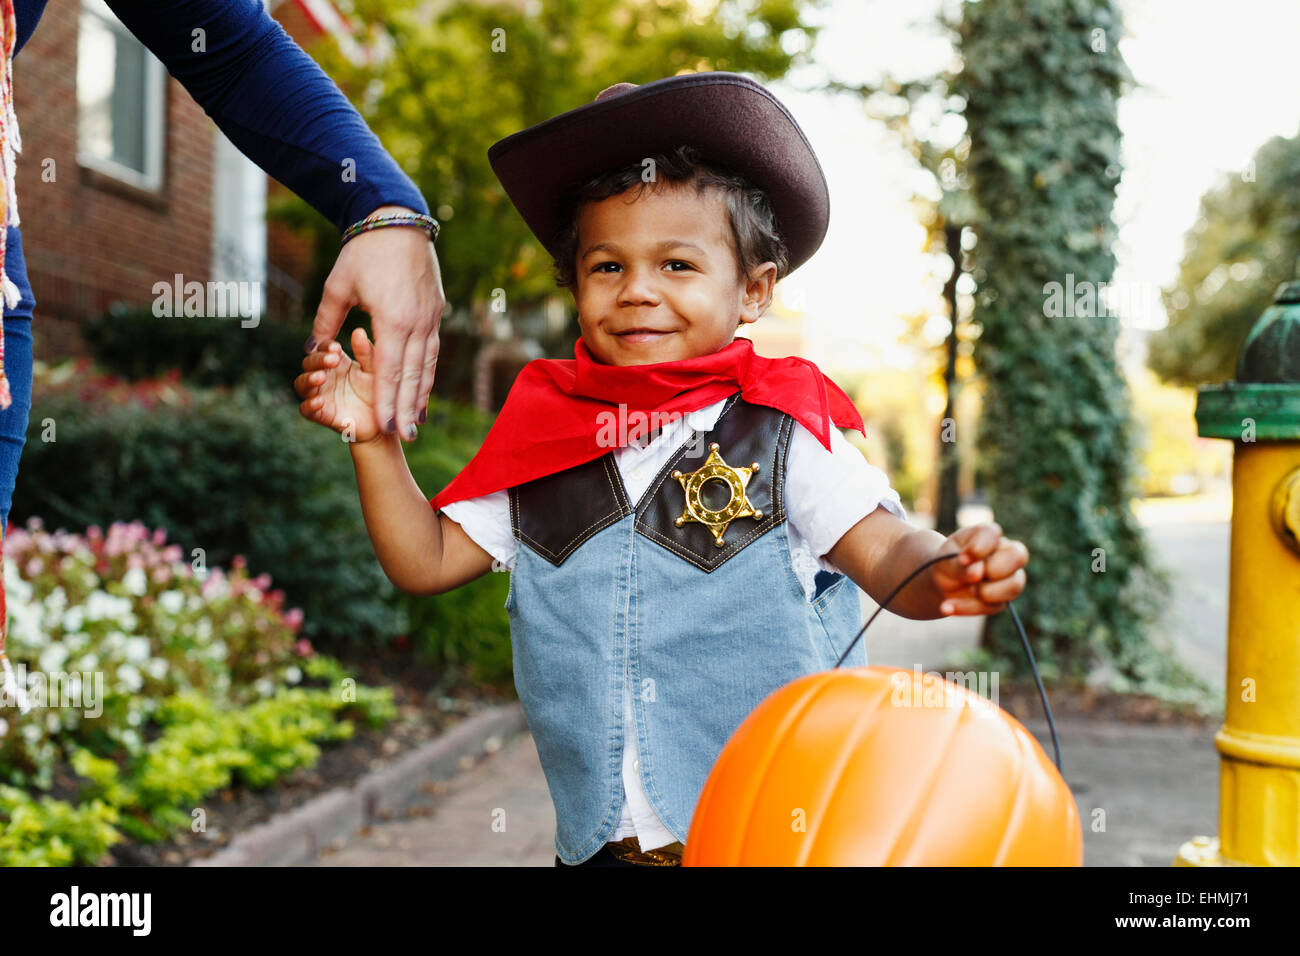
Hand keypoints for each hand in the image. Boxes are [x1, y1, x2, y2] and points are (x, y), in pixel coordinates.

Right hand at [294, 327, 385, 443]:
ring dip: (308, 379)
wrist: (384, 423)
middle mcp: (326, 377)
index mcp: (338, 364)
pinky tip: (319, 401)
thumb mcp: (377, 370)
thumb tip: (359, 331)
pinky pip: (306, 410)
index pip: (322, 349)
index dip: (325, 346)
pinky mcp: (322, 415)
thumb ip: (367, 353)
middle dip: (317, 360)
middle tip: (332, 359)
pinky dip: (309, 405)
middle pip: (309, 363)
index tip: (337, 348)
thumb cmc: (380, 392)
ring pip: (302, 384)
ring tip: (321, 377)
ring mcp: (321, 395)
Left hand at [305, 204, 444, 442]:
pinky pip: (433, 351)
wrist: (398, 221)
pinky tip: (424, 390)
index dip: (387, 401)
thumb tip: (310, 349)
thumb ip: (325, 320)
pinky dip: (428, 374)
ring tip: (417, 422)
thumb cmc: (363, 251)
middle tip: (406, 437)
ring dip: (421, 396)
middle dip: (407, 409)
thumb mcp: (337, 285)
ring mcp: (430, 318)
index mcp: (392, 318)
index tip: (385, 426)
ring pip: (427, 366)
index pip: (389, 370)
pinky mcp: (435, 312)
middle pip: (412, 375)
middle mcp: (417, 323)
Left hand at [931, 521, 1027, 615]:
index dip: (979, 548)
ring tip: (966, 590)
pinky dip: (969, 607)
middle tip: (972, 576)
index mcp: (988, 536)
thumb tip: (977, 574)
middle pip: (1018, 555)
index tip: (962, 558)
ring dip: (986, 592)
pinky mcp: (1002, 600)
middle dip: (994, 569)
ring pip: (1014, 585)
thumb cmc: (947, 562)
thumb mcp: (945, 559)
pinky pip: (994, 606)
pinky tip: (948, 607)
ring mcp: (1009, 577)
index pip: (993, 533)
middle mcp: (1005, 553)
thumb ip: (959, 564)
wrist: (943, 582)